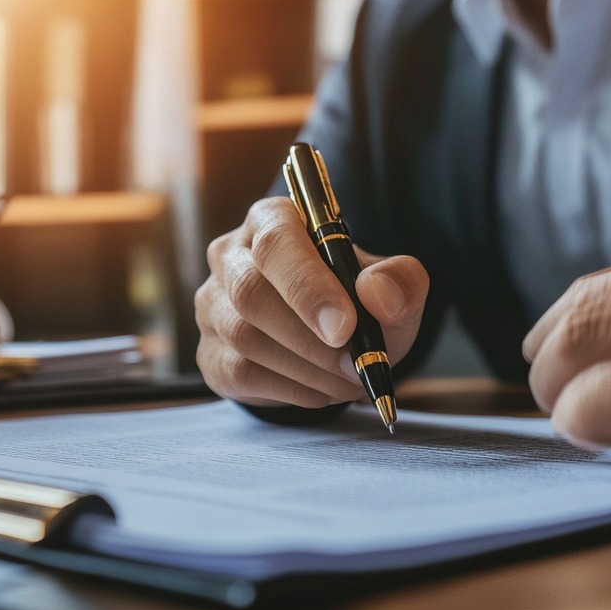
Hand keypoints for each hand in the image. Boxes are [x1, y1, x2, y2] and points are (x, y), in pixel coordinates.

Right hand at [195, 197, 429, 408]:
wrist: (332, 340)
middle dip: (310, 337)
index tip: (346, 326)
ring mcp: (213, 306)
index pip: (275, 243)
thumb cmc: (357, 300)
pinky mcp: (210, 352)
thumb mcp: (392, 285)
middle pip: (251, 292)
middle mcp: (230, 256)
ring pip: (245, 338)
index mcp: (272, 220)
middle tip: (357, 365)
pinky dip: (295, 389)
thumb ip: (400, 280)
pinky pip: (242, 373)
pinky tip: (326, 389)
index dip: (307, 286)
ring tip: (352, 378)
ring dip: (307, 368)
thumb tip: (378, 294)